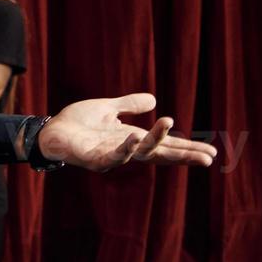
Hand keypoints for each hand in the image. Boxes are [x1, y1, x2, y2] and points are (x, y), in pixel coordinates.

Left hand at [40, 93, 217, 170]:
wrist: (49, 131)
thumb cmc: (76, 122)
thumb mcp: (107, 108)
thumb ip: (129, 105)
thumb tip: (154, 101)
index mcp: (132, 139)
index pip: (165, 145)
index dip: (187, 148)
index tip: (211, 152)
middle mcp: (126, 150)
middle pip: (161, 155)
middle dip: (184, 155)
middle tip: (209, 158)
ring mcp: (112, 157)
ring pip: (140, 152)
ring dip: (155, 140)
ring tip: (168, 124)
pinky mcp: (95, 160)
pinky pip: (113, 157)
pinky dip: (125, 149)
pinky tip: (134, 138)